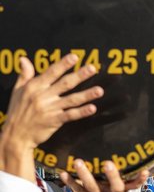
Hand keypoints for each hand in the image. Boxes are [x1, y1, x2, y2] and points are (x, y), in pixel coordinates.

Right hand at [0, 54, 102, 180]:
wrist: (15, 134)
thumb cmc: (17, 111)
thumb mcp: (17, 91)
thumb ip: (24, 75)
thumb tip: (24, 59)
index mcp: (34, 87)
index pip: (51, 72)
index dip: (63, 64)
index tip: (75, 57)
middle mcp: (42, 96)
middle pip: (65, 84)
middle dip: (79, 75)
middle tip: (93, 68)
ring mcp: (49, 109)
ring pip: (71, 99)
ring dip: (87, 95)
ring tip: (100, 90)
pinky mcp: (54, 121)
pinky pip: (70, 115)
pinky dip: (82, 112)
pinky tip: (92, 108)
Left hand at [60, 160, 147, 191]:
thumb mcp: (115, 188)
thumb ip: (117, 176)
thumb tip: (115, 149)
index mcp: (122, 190)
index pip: (135, 184)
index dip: (140, 179)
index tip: (145, 170)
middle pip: (116, 187)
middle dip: (112, 176)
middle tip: (108, 163)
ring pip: (93, 187)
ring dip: (85, 174)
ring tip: (78, 162)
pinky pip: (78, 191)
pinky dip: (70, 181)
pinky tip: (63, 173)